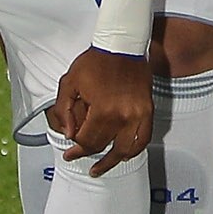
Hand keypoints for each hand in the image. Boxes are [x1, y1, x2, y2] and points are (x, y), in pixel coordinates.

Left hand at [49, 49, 152, 173]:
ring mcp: (138, 115)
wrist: (122, 45)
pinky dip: (134, 150)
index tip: (69, 155)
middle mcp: (122, 116)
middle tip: (80, 158)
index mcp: (102, 110)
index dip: (76, 151)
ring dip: (113, 161)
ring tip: (102, 168)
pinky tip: (125, 155)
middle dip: (89, 154)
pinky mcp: (148, 110)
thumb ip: (64, 111)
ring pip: (126, 149)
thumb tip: (68, 134)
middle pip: (104, 146)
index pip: (87, 141)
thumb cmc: (95, 61)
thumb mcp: (70, 82)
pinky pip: (144, 138)